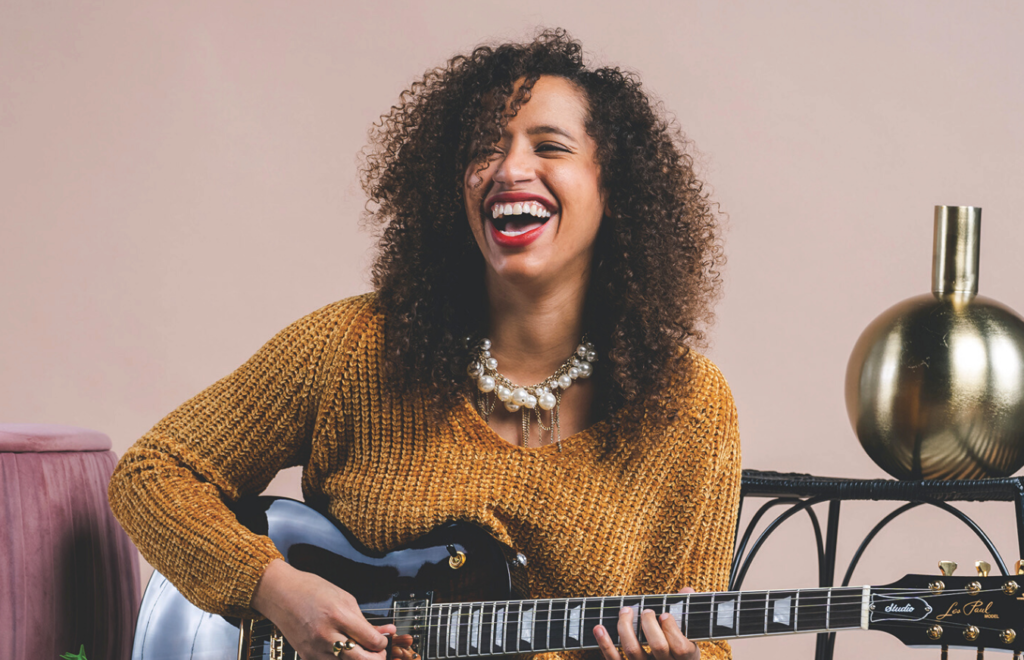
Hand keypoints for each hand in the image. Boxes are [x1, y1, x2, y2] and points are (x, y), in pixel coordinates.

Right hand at [252, 559, 397, 659]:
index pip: (371, 641)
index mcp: (339, 616)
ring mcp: (315, 648)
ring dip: (357, 659)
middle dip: (375, 658)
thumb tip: (388, 631)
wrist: (281, 593)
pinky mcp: (306, 656)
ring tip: (361, 649)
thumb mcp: (345, 599)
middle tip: (377, 652)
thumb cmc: (313, 590)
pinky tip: (343, 650)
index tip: (382, 640)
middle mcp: (326, 635)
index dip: (382, 643)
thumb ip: (366, 620)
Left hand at [594, 588, 699, 659]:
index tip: (664, 614)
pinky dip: (605, 643)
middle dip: (649, 623)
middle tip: (646, 611)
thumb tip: (687, 590)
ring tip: (625, 611)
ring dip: (626, 627)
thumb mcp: (688, 634)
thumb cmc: (678, 647)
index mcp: (686, 659)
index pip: (680, 647)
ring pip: (633, 651)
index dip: (672, 629)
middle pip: (657, 646)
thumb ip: (686, 611)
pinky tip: (599, 628)